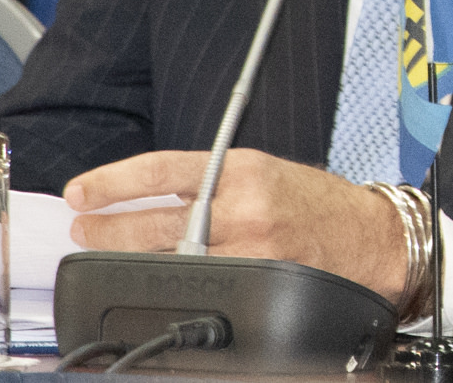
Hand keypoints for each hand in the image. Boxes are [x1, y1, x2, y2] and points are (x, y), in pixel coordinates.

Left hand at [63, 149, 407, 301]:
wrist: (371, 237)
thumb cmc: (320, 204)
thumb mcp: (265, 172)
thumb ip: (213, 181)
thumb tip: (152, 195)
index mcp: (243, 169)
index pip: (162, 171)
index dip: (113, 183)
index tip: (81, 192)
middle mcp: (244, 207)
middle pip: (154, 222)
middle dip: (106, 229)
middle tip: (83, 228)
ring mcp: (248, 249)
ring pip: (168, 258)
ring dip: (125, 258)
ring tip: (102, 252)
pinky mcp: (256, 281)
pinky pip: (198, 283)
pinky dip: (168, 280)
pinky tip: (150, 278)